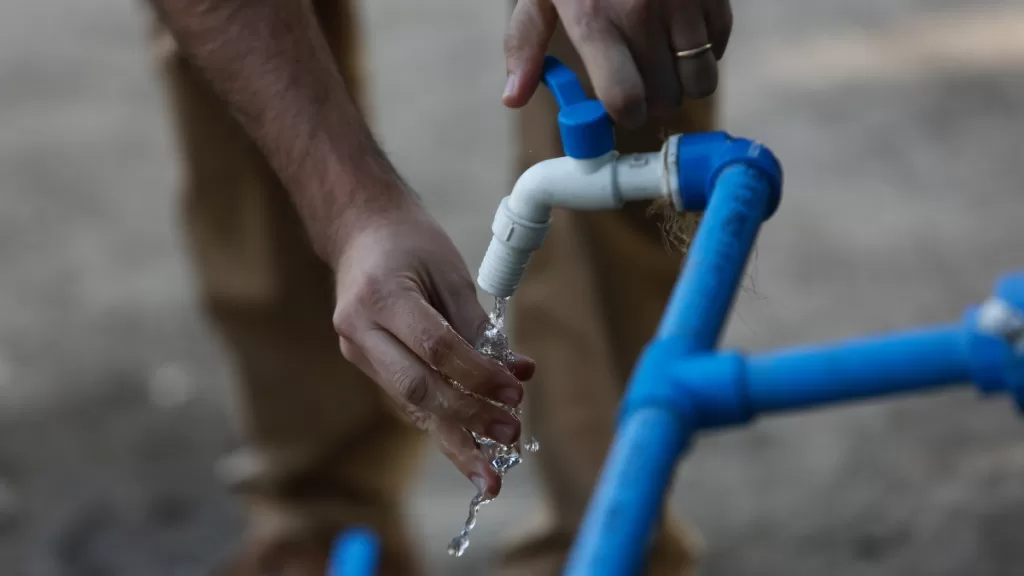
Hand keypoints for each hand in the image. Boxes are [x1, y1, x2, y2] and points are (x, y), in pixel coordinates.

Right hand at [332, 196, 534, 497]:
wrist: (359, 230)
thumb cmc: (411, 242)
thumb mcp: (450, 272)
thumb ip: (477, 325)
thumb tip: (515, 373)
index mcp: (382, 296)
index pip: (437, 348)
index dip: (479, 375)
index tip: (516, 393)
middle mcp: (359, 329)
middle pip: (416, 389)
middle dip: (467, 419)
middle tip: (510, 436)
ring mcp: (356, 350)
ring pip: (409, 404)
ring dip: (454, 437)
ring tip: (489, 472)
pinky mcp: (364, 362)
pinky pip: (407, 397)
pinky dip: (442, 419)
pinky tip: (471, 444)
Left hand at [502, 0, 731, 127]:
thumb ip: (525, 45)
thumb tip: (512, 99)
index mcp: (594, 20)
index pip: (624, 98)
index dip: (628, 115)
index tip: (624, 111)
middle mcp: (641, 14)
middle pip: (665, 97)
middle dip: (655, 102)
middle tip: (643, 85)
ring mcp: (683, 1)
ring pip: (701, 79)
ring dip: (685, 83)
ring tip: (666, 65)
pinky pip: (720, 46)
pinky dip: (706, 51)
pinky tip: (682, 35)